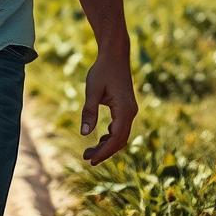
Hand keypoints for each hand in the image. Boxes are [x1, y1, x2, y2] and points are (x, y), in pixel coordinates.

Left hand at [79, 47, 137, 165]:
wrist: (115, 55)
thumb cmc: (102, 71)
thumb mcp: (92, 91)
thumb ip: (89, 112)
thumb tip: (84, 134)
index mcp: (124, 110)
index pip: (115, 139)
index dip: (104, 152)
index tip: (91, 160)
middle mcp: (130, 112)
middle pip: (120, 140)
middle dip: (104, 152)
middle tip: (87, 158)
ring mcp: (130, 110)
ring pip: (121, 135)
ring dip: (107, 145)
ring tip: (90, 152)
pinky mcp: (126, 107)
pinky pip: (120, 127)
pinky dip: (110, 136)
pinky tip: (99, 139)